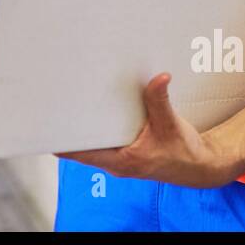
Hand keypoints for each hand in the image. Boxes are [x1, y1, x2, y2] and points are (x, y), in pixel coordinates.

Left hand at [56, 73, 236, 187]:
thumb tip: (159, 77)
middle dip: (68, 124)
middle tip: (54, 99)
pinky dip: (97, 124)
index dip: (60, 139)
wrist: (199, 167)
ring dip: (82, 123)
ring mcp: (117, 157)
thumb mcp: (172, 125)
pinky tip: (94, 106)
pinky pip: (103, 138)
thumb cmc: (183, 152)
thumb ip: (160, 101)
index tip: (46, 120)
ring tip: (68, 98)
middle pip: (79, 145)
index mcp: (120, 160)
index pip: (78, 153)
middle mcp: (114, 161)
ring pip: (90, 141)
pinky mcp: (124, 151)